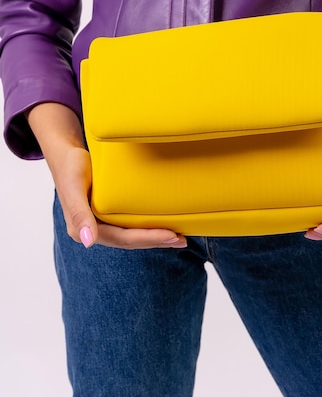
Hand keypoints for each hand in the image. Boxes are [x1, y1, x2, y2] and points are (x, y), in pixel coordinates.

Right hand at [27, 103, 186, 249]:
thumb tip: (87, 242)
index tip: (172, 235)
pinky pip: (130, 224)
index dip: (148, 239)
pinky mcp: (108, 214)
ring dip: (154, 237)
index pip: (123, 239)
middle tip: (182, 239)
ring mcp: (102, 223)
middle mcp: (94, 230)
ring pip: (131, 235)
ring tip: (178, 237)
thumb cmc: (70, 166)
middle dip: (156, 241)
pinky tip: (163, 224)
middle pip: (130, 241)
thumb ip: (78, 213)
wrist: (66, 154)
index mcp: (83, 229)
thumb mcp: (74, 186)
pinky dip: (147, 226)